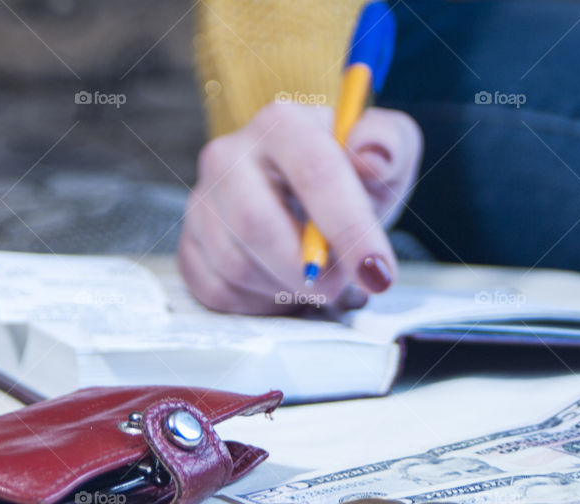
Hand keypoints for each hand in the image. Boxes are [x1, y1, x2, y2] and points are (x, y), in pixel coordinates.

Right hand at [178, 102, 422, 313]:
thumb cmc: (353, 178)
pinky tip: (282, 286)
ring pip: (236, 265)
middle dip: (306, 270)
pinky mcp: (190, 245)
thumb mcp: (388, 152)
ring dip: (285, 288)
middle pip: (256, 224)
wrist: (312, 199)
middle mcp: (229, 156)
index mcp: (282, 123)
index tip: (377, 271)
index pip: (314, 173)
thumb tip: (373, 158)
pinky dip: (259, 303)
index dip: (348, 228)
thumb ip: (389, 145)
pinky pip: (217, 291)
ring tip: (315, 280)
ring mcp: (202, 202)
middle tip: (342, 286)